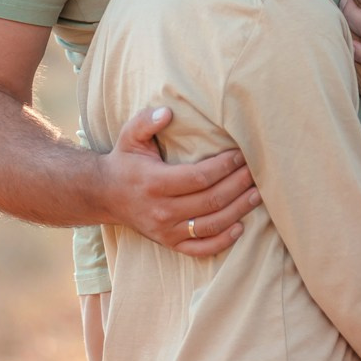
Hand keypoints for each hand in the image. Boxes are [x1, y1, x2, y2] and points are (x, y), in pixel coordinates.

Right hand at [97, 106, 257, 256]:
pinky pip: (200, 248)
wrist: (104, 195)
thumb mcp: (129, 137)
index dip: (224, 167)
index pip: (199, 177)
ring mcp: (166, 230)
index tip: (240, 155)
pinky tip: (240, 227)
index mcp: (154, 182)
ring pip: (211, 225)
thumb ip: (146, 122)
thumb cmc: (124, 162)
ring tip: (256, 194)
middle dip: (238, 185)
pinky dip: (222, 241)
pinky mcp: (169, 243)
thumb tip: (167, 112)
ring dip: (238, 210)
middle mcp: (161, 210)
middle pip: (210, 201)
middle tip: (256, 172)